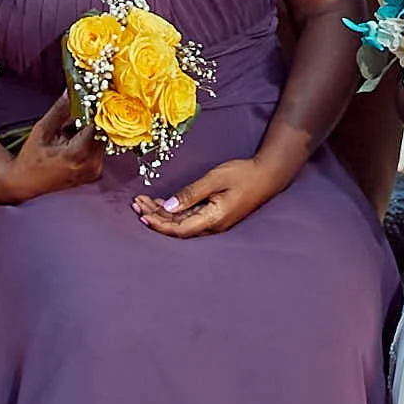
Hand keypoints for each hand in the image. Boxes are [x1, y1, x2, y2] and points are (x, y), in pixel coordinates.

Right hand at [5, 94, 104, 201]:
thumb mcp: (42, 131)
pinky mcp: (95, 172)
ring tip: (70, 131)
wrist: (26, 183)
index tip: (89, 98)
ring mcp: (94, 170)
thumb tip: (71, 91)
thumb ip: (60, 110)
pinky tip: (73, 140)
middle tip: (76, 113)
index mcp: (77, 155)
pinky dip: (90, 140)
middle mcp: (91, 165)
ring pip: (102, 139)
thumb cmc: (31, 159)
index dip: (94, 109)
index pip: (97, 124)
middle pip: (103, 132)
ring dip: (91, 130)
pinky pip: (99, 149)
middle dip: (92, 119)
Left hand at [137, 157, 279, 237]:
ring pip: (182, 222)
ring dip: (162, 213)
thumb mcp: (215, 179)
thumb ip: (191, 193)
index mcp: (213, 218)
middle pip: (178, 227)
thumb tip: (169, 206)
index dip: (159, 224)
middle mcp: (212, 225)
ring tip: (144, 202)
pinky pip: (190, 216)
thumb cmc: (243, 174)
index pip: (179, 229)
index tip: (142, 215)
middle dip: (155, 216)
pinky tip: (162, 203)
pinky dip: (174, 210)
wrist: (268, 175)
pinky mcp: (215, 214)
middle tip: (136, 204)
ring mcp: (214, 221)